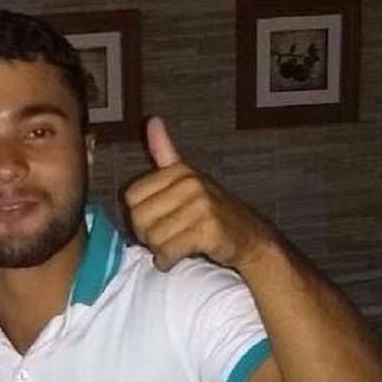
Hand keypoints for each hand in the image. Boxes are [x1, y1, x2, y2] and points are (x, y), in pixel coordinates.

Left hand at [125, 117, 272, 271]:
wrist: (249, 237)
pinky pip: (170, 251)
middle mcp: (190, 184)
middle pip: (140, 218)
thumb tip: (152, 120)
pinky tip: (174, 259)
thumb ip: (166, 153)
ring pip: (154, 238)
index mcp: (179, 171)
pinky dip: (167, 261)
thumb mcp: (188, 179)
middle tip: (163, 238)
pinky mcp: (208, 230)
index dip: (138, 215)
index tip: (155, 221)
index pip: (131, 196)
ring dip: (159, 250)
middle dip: (147, 235)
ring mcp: (201, 207)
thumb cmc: (212, 210)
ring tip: (172, 247)